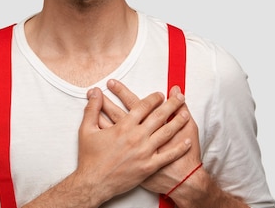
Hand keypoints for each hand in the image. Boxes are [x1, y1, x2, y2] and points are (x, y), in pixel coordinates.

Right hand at [98, 80, 201, 197]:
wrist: (94, 183)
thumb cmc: (90, 158)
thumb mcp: (87, 129)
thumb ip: (92, 109)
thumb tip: (94, 92)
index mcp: (123, 127)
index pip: (143, 107)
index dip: (153, 98)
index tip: (160, 94)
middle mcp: (136, 137)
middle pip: (159, 116)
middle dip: (171, 105)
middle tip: (180, 97)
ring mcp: (144, 152)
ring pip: (166, 133)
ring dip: (178, 122)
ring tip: (186, 114)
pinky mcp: (148, 167)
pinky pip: (168, 156)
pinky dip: (179, 148)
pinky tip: (187, 142)